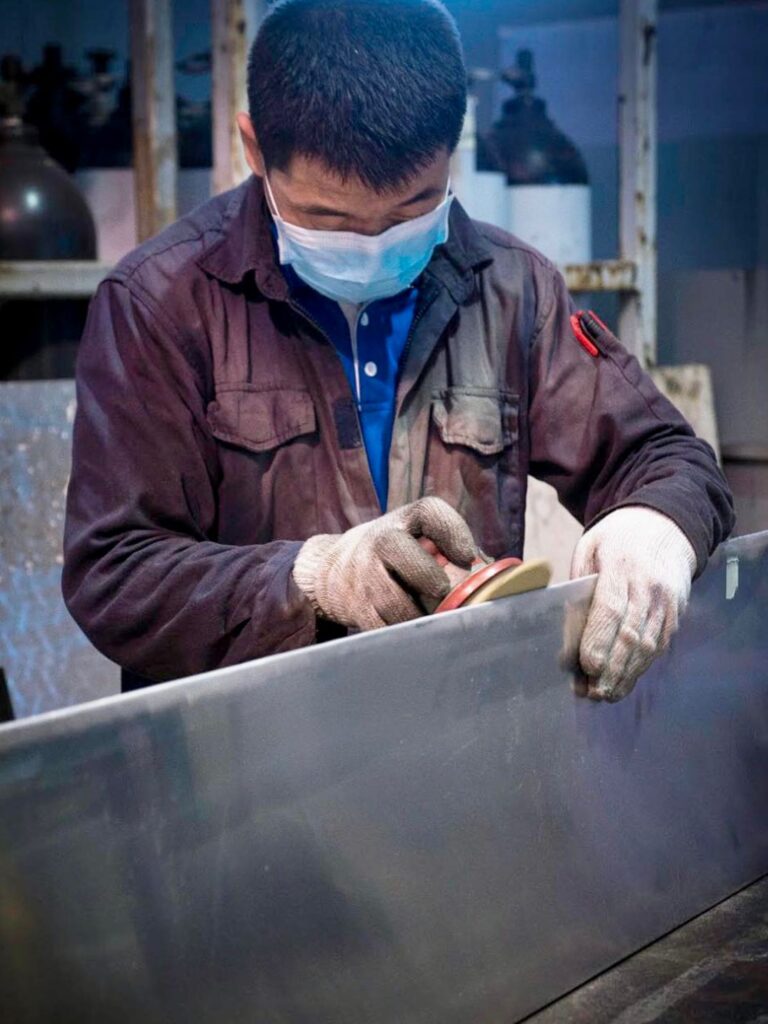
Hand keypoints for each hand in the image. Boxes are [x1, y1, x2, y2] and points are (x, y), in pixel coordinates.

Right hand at [292, 497, 478, 630]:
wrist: (331, 569)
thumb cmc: (391, 554)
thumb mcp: (414, 538)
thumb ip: (450, 549)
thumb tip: (493, 573)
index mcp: (403, 521)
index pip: (429, 512)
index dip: (452, 532)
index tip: (467, 556)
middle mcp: (380, 541)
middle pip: (398, 550)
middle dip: (425, 574)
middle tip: (441, 591)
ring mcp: (363, 575)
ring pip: (390, 600)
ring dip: (415, 615)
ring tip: (430, 621)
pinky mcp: (355, 607)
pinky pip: (380, 627)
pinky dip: (400, 634)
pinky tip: (411, 633)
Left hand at [569, 506, 696, 700]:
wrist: (668, 525)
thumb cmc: (618, 537)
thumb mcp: (590, 547)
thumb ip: (580, 584)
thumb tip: (567, 628)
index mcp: (621, 566)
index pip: (612, 609)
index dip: (600, 640)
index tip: (587, 665)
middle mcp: (649, 587)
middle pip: (631, 634)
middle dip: (612, 668)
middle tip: (593, 693)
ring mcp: (667, 602)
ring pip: (648, 646)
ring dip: (627, 674)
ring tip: (606, 695)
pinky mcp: (676, 614)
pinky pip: (659, 645)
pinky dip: (642, 666)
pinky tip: (625, 681)